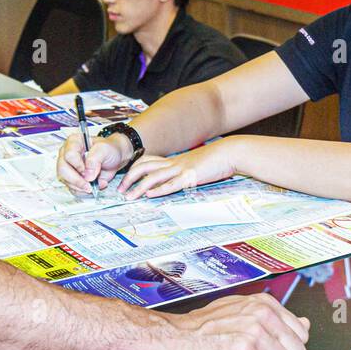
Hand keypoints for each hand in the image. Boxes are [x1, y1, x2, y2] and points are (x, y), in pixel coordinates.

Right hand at [57, 131, 129, 193]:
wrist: (114, 159)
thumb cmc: (108, 150)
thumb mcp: (104, 150)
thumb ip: (95, 159)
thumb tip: (87, 175)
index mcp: (74, 142)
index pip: (69, 155)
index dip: (78, 165)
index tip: (87, 170)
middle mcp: (67, 154)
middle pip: (63, 170)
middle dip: (77, 180)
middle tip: (89, 185)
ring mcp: (68, 167)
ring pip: (66, 181)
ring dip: (81, 187)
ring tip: (94, 185)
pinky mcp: (71, 179)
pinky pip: (72, 189)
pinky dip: (83, 191)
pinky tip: (92, 187)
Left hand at [118, 137, 240, 199]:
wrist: (229, 153)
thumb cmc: (215, 160)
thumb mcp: (196, 165)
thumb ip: (185, 171)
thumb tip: (178, 180)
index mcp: (174, 160)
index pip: (147, 161)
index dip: (134, 169)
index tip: (125, 180)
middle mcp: (174, 163)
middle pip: (144, 167)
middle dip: (129, 178)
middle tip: (121, 190)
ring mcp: (181, 169)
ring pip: (153, 176)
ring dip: (139, 187)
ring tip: (130, 197)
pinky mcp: (190, 176)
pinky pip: (171, 184)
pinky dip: (158, 190)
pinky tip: (150, 195)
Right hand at [163, 293, 309, 349]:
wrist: (179, 337)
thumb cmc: (204, 327)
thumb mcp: (242, 313)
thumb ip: (274, 317)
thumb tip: (305, 324)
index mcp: (265, 303)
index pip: (300, 333)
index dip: (291, 347)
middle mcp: (263, 313)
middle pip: (297, 349)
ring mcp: (256, 330)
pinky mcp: (247, 348)